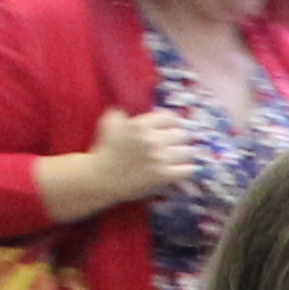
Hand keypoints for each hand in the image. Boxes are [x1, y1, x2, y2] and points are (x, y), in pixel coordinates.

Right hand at [71, 108, 192, 212]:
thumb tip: (132, 110)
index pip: (170, 118)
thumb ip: (123, 114)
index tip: (172, 128)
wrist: (100, 178)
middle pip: (182, 134)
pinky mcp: (163, 175)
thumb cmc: (105, 151)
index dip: (173, 123)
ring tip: (180, 156)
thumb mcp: (110, 125)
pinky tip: (183, 169)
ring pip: (188, 151)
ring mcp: (159, 158)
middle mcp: (151, 139)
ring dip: (185, 154)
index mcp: (139, 125)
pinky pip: (188, 170)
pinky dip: (188, 169)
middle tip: (176, 144)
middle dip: (180, 139)